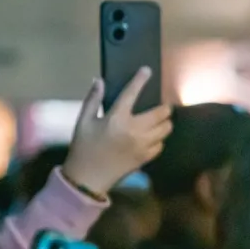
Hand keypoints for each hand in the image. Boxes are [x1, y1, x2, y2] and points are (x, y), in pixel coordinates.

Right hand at [62, 69, 171, 195]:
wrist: (88, 178)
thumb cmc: (83, 147)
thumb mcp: (83, 121)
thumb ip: (92, 100)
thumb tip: (100, 81)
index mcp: (116, 118)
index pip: (131, 93)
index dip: (140, 80)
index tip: (147, 70)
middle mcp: (134, 130)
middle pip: (160, 114)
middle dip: (165, 108)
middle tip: (163, 106)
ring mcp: (143, 145)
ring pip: (165, 130)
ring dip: (166, 123)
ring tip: (161, 120)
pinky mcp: (146, 158)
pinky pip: (161, 144)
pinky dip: (160, 139)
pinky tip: (154, 137)